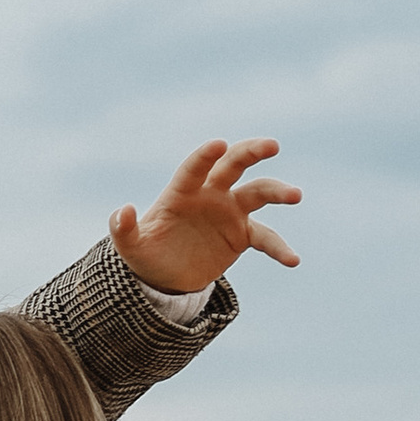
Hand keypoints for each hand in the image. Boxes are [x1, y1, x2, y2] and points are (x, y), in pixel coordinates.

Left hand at [110, 136, 300, 287]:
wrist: (166, 276)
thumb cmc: (147, 253)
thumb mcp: (131, 247)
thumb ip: (124, 229)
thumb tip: (124, 211)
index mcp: (182, 191)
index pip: (195, 169)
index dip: (205, 156)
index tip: (218, 144)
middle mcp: (210, 194)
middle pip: (234, 165)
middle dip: (251, 152)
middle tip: (272, 146)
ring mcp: (230, 211)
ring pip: (258, 193)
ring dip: (277, 191)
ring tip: (296, 195)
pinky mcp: (242, 234)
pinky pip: (265, 238)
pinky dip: (279, 248)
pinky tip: (293, 260)